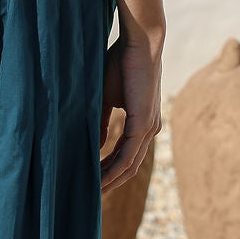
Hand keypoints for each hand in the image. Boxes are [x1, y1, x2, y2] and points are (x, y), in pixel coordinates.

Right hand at [98, 29, 162, 193]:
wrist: (139, 43)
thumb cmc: (121, 62)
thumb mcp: (107, 97)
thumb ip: (101, 121)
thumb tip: (95, 146)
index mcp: (142, 121)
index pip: (125, 154)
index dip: (108, 169)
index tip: (91, 178)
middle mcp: (149, 129)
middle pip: (129, 167)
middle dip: (109, 182)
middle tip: (89, 195)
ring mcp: (149, 129)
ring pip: (129, 166)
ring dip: (110, 180)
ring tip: (91, 191)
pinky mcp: (144, 125)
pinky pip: (128, 156)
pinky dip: (113, 169)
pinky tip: (98, 177)